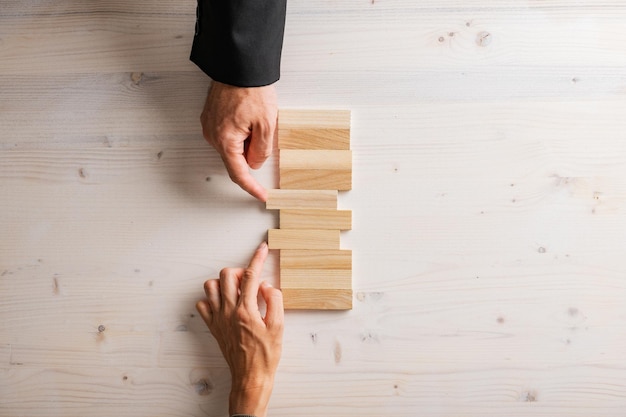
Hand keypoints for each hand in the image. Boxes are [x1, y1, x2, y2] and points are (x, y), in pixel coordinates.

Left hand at [196, 242, 283, 416]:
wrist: (251, 377)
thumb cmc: (266, 355)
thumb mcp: (279, 327)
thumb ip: (274, 301)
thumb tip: (266, 286)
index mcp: (246, 310)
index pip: (251, 276)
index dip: (257, 258)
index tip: (262, 249)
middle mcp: (229, 312)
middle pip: (226, 275)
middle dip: (240, 270)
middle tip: (251, 278)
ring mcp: (218, 319)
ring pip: (210, 287)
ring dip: (224, 282)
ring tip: (237, 289)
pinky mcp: (213, 327)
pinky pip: (203, 305)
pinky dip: (211, 299)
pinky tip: (224, 303)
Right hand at [200, 81, 277, 201]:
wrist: (238, 65)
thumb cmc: (251, 90)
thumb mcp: (266, 124)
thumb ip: (261, 150)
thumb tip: (254, 163)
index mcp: (225, 140)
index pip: (238, 173)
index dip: (251, 187)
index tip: (261, 196)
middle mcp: (212, 135)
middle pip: (236, 157)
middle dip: (252, 151)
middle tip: (264, 130)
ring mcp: (209, 125)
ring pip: (232, 145)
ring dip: (247, 139)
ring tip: (256, 117)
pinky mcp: (210, 117)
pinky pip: (228, 133)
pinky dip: (241, 131)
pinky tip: (249, 115)